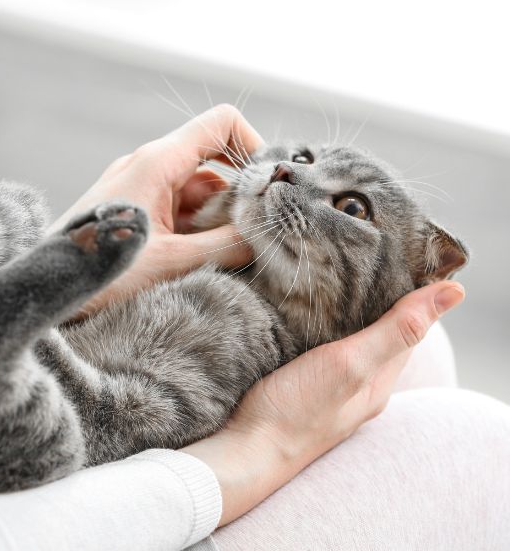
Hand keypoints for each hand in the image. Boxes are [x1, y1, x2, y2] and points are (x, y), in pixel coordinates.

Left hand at [51, 105, 262, 317]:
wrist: (44, 289)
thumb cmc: (99, 271)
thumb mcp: (171, 262)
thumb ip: (226, 246)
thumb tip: (266, 236)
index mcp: (156, 162)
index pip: (219, 124)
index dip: (252, 145)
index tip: (267, 185)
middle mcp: (150, 166)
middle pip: (214, 164)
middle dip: (238, 198)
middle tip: (253, 235)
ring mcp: (142, 188)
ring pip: (199, 191)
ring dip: (219, 219)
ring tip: (226, 256)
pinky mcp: (137, 210)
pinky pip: (180, 209)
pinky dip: (199, 229)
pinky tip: (204, 258)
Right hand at [182, 280, 464, 525]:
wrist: (246, 448)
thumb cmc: (299, 410)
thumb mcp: (353, 363)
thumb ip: (399, 329)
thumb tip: (455, 292)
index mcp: (380, 379)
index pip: (409, 327)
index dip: (411, 291)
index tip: (401, 254)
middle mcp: (359, 381)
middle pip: (379, 330)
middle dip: (376, 295)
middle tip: (364, 255)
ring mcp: (328, 383)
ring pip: (348, 335)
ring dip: (347, 307)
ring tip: (336, 272)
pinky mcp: (301, 379)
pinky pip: (321, 342)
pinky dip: (321, 320)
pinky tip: (307, 307)